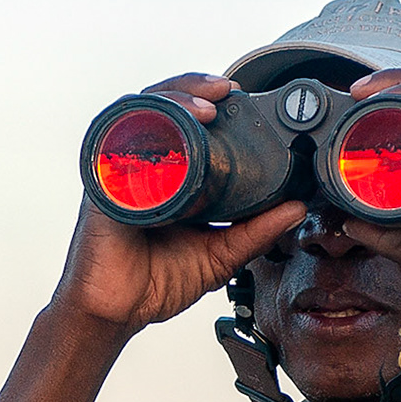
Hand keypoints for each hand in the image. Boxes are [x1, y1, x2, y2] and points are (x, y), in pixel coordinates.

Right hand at [53, 73, 306, 334]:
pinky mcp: (104, 184)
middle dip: (196, 88)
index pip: (188, 123)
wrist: (115, 313)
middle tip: (230, 91)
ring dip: (175, 100)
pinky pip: (118, 143)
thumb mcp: (219, 255)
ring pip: (143, 114)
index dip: (212, 102)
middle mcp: (144, 166)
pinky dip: (143, 129)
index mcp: (173, 176)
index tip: (244, 98)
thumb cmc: (155, 283)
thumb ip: (256, 233)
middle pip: (165, 106)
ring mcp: (121, 171)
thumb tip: (296, 208)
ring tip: (208, 105)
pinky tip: (168, 124)